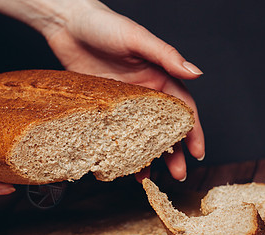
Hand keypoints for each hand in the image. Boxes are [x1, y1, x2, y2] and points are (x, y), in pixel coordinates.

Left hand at [45, 2, 204, 180]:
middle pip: (164, 127)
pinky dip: (119, 148)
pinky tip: (121, 164)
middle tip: (178, 174)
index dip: (192, 130)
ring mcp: (122, 102)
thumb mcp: (137, 39)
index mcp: (158, 76)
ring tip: (150, 178)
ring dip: (148, 156)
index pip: (182, 108)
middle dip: (174, 151)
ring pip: (140, 134)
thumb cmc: (104, 25)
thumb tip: (196, 72)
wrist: (66, 25)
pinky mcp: (102, 107)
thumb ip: (166, 56)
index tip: (198, 152)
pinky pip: (114, 132)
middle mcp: (143, 92)